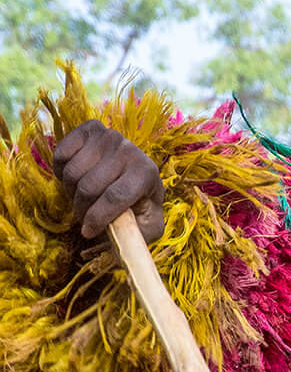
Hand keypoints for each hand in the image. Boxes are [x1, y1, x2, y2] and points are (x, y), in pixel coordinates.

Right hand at [52, 120, 164, 241]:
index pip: (114, 197)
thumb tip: (122, 242)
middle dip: (82, 210)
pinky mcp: (89, 128)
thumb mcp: (148, 226)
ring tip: (83, 198)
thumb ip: (139, 235)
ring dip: (71, 192)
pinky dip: (61, 172)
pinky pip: (61, 154)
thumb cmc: (141, 205)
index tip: (87, 232)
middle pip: (89, 187)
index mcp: (147, 173)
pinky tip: (74, 178)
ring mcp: (109, 135)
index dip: (96, 218)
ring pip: (72, 173)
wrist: (134, 174)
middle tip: (84, 217)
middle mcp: (129, 149)